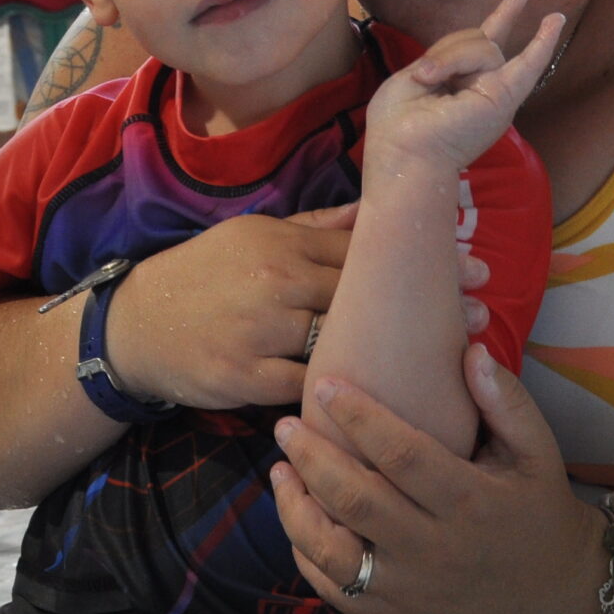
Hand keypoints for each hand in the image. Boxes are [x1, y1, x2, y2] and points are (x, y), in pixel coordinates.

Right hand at [105, 208, 493, 410]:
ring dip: (396, 355)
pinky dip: (346, 397)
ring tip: (446, 361)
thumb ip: (314, 227)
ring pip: (342, 344)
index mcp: (281, 245)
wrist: (135, 325)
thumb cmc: (201, 276)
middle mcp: (276, 285)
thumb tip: (372, 209)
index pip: (360, 249)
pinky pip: (309, 388)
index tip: (472, 264)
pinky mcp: (247, 378)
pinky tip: (389, 404)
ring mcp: (261, 333)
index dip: (419, 259)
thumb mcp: (251, 234)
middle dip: (423, 306)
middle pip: (363, 295)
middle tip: (479, 312)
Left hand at [270, 346, 600, 613]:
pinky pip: (336, 590)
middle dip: (311, 459)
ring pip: (334, 554)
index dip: (359, 418)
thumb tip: (470, 348)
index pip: (404, 456)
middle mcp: (437, 550)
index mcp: (472, 502)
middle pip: (357, 502)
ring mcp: (412, 588)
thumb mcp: (538, 448)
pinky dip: (306, 555)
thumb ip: (505, 399)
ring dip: (296, 511)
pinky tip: (298, 516)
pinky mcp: (396, 613)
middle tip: (284, 425)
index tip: (325, 386)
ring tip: (280, 471)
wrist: (551, 583)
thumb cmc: (537, 502)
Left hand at [364, 0, 563, 175]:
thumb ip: (447, 56)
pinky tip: (555, 20)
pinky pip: (527, 64)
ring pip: (484, 45)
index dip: (501, 17)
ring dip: (450, 57)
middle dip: (447, 50)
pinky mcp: (502, 98)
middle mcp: (483, 87)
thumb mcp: (415, 76)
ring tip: (429, 80)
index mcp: (461, 84)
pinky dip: (542, 43)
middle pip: (476, 38)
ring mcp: (496, 92)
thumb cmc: (397, 126)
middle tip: (424, 78)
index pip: (480, 41)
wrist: (403, 156)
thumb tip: (477, 49)